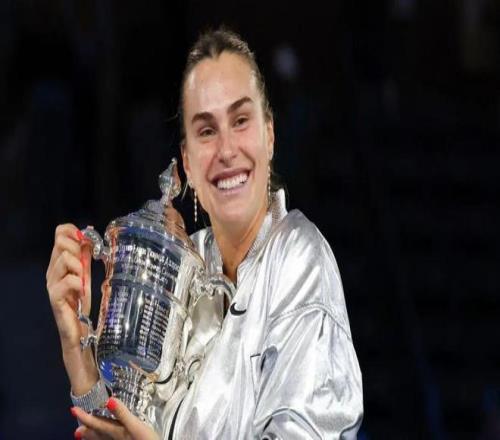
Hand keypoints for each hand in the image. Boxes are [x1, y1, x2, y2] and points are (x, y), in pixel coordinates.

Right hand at [46, 223, 97, 393]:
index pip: (58, 235)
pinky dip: (76, 283)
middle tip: (86, 261)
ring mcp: (53, 288)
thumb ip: (85, 258)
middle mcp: (53, 273)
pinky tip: (82, 290)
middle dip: (76, 248)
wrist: (81, 338)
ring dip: (76, 265)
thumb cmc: (83, 307)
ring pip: (60, 263)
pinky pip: (64, 284)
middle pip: (59, 245)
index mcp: (60, 264)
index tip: (86, 237)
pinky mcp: (57, 302)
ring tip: (83, 276)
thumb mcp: (87, 277)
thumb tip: (90, 237)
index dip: (70, 231)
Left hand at [72, 398, 158, 439]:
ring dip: (93, 438)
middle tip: (76, 429)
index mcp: (115, 430)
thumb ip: (122, 413)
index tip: (73, 410)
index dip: (85, 416)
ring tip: (83, 437)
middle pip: (97, 433)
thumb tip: (109, 400)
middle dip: (87, 429)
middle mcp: (114, 438)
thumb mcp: (136, 425)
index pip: (96, 423)